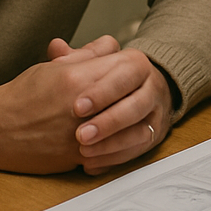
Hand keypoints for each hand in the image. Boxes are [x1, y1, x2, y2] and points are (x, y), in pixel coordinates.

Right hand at [0, 36, 172, 175]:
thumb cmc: (22, 95)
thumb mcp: (54, 67)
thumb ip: (87, 55)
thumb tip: (112, 44)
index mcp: (76, 78)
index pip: (124, 64)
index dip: (129, 65)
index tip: (128, 68)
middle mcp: (81, 107)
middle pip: (130, 95)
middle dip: (137, 92)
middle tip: (139, 92)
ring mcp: (79, 135)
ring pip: (125, 127)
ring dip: (133, 121)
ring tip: (137, 116)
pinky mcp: (75, 157)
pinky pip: (109, 150)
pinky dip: (116, 144)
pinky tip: (119, 137)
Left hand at [64, 43, 173, 174]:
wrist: (137, 90)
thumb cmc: (106, 77)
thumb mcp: (90, 63)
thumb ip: (75, 58)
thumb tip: (55, 47)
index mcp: (136, 63)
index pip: (125, 73)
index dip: (102, 91)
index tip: (77, 106)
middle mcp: (151, 86)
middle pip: (137, 104)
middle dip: (108, 122)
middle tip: (80, 135)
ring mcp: (156, 112)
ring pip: (141, 131)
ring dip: (112, 144)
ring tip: (84, 152)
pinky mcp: (154, 135)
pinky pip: (139, 150)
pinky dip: (115, 158)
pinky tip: (91, 163)